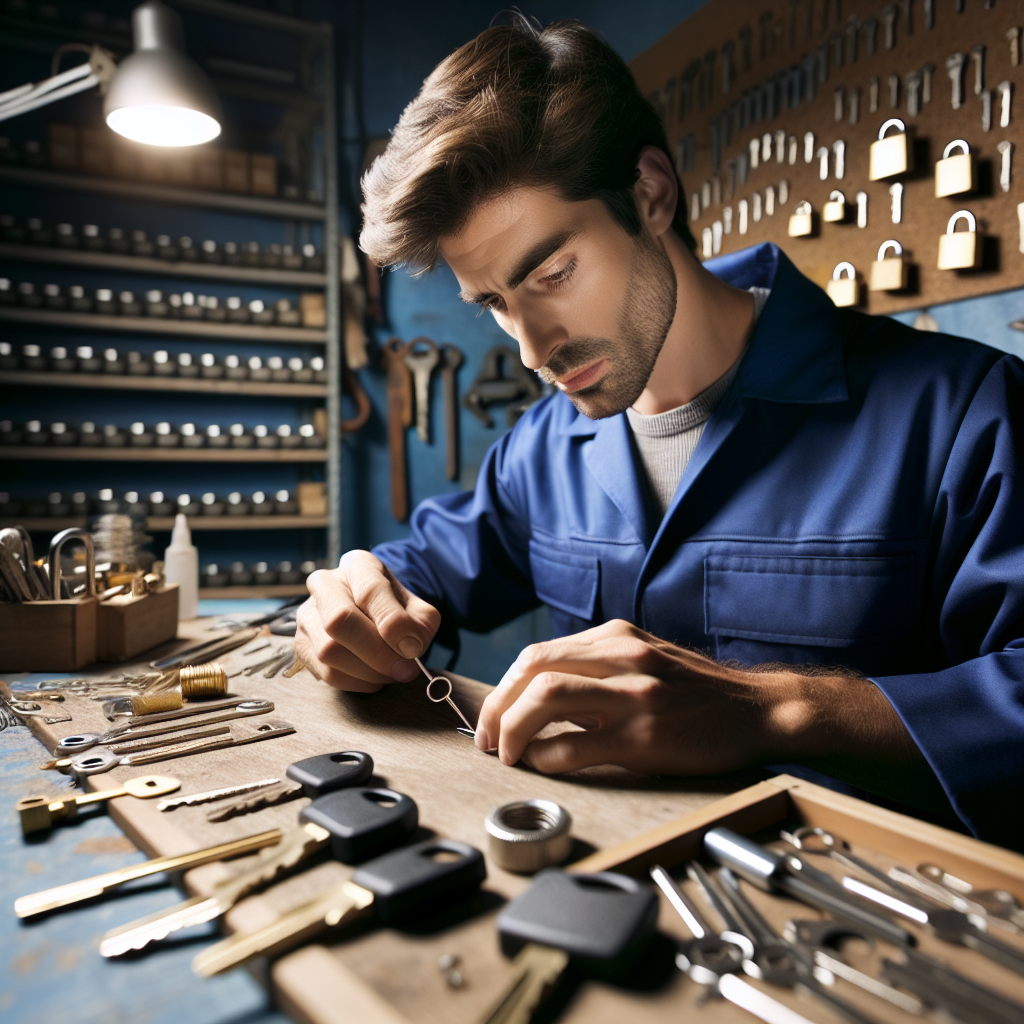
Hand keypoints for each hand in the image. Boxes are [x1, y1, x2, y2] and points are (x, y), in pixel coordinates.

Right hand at [295, 550, 439, 692]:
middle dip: (377, 653)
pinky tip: (372, 677)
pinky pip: (325, 673)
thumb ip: (418, 626)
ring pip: (329, 651)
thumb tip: (407, 649)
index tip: (412, 649)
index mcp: (358, 565)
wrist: (374, 618)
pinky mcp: (301, 644)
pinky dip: (355, 682)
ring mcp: (308, 614)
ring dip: (367, 672)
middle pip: (340, 621)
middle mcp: (325, 584)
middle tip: (403, 669)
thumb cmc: (397, 612)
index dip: (392, 624)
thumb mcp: (418, 611)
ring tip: (390, 673)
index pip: (370, 591)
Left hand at [475, 619, 915, 775]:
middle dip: (497, 707)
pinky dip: (548, 757)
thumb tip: (537, 692)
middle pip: (532, 670)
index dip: (503, 687)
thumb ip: (596, 664)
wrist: (758, 709)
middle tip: (488, 739)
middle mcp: (622, 657)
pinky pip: (576, 746)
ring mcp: (634, 695)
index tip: (493, 715)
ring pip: (546, 698)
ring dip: (514, 729)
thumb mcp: (645, 656)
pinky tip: (546, 765)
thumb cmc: (697, 688)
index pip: (536, 654)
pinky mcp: (645, 738)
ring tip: (507, 754)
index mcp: (616, 636)